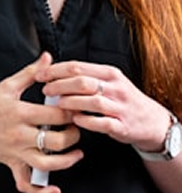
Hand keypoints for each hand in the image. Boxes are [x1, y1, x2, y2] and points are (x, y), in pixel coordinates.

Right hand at [0, 52, 82, 192]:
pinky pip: (26, 184)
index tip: (78, 107)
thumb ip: (31, 72)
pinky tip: (55, 188)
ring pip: (48, 164)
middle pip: (57, 141)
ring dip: (67, 161)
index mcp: (20, 112)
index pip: (56, 115)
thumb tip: (48, 57)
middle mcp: (19, 135)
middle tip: (78, 127)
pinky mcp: (12, 165)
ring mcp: (16, 153)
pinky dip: (41, 191)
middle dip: (74, 135)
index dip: (72, 111)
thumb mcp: (7, 85)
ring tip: (77, 152)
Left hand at [36, 60, 170, 151]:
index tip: (40, 75)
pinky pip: (102, 123)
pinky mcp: (122, 125)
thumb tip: (54, 71)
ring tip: (57, 105)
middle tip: (45, 90)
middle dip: (60, 85)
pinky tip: (75, 120)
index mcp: (109, 73)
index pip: (78, 67)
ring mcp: (120, 107)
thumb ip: (85, 76)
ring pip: (92, 101)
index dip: (56, 70)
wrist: (151, 121)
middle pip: (82, 82)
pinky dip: (87, 121)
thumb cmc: (122, 100)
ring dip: (71, 102)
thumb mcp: (109, 81)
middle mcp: (115, 88)